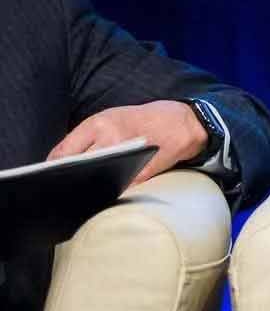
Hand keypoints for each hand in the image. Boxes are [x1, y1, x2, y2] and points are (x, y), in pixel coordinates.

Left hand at [47, 100, 207, 185]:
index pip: (62, 152)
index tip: (47, 177)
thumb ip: (85, 137)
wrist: (181, 123)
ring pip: (93, 180)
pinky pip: (115, 187)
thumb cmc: (142, 121)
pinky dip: (107, 191)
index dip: (51, 168)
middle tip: (61, 186)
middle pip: (74, 167)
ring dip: (85, 186)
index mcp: (99, 123)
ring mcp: (126, 156)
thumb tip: (58, 162)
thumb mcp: (110, 118)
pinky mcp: (140, 173)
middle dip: (66, 178)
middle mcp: (110, 138)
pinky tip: (104, 192)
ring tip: (81, 190)